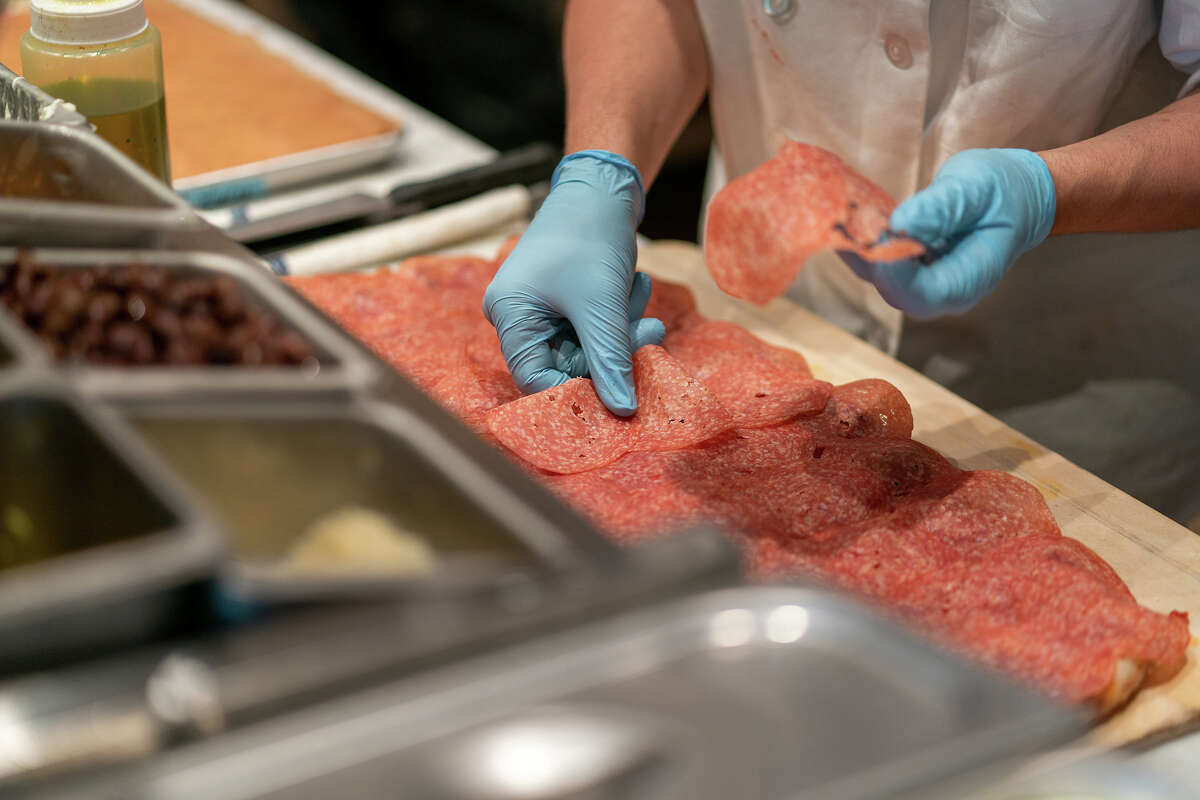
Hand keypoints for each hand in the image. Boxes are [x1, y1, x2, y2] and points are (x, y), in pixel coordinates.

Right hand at [483, 151, 665, 415]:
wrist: (603, 184)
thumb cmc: (590, 235)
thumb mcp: (602, 304)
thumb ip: (610, 359)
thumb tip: (622, 411)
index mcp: (510, 315)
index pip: (536, 380)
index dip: (578, 391)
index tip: (619, 397)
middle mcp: (518, 315)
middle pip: (567, 364)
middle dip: (612, 349)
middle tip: (650, 334)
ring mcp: (542, 308)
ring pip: (587, 346)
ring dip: (621, 328)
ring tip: (639, 290)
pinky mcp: (566, 300)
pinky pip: (594, 327)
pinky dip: (618, 314)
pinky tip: (635, 284)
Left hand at [841, 148, 1056, 317]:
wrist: (1016, 196)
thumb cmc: (1005, 191)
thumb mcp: (979, 187)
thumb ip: (942, 207)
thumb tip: (901, 223)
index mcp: (967, 282)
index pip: (919, 293)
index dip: (892, 270)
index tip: (875, 233)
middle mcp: (939, 291)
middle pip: (889, 287)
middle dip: (864, 253)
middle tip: (843, 215)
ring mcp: (919, 282)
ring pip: (874, 273)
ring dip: (854, 243)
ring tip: (839, 209)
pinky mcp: (905, 267)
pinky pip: (873, 258)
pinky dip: (858, 236)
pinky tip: (847, 211)